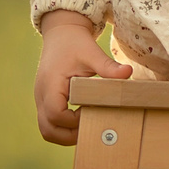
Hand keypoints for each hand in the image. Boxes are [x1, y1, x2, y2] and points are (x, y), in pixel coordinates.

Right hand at [33, 12, 128, 144]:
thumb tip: (128, 72)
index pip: (56, 114)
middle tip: (93, 127)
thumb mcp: (92, 52)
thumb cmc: (75, 43)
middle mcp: (41, 95)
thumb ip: (107, 66)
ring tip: (89, 124)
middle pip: (48, 130)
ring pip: (47, 130)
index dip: (75, 121)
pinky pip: (50, 123)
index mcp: (50, 85)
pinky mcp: (46, 101)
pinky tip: (83, 117)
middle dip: (70, 136)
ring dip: (66, 134)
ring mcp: (41, 100)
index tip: (93, 113)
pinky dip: (64, 128)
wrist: (61, 33)